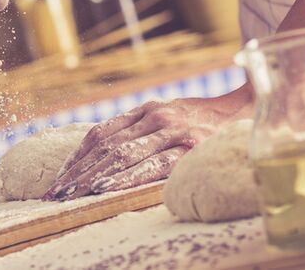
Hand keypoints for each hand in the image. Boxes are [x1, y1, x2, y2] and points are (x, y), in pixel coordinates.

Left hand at [43, 90, 253, 200]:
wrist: (248, 109)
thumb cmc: (204, 119)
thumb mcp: (168, 115)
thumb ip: (140, 128)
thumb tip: (105, 151)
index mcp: (145, 109)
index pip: (99, 134)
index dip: (76, 158)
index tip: (59, 179)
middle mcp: (155, 117)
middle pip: (104, 147)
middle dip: (77, 172)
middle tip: (55, 194)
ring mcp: (172, 132)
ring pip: (121, 155)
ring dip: (92, 177)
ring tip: (72, 195)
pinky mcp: (190, 149)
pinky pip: (151, 165)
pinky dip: (125, 177)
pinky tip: (106, 188)